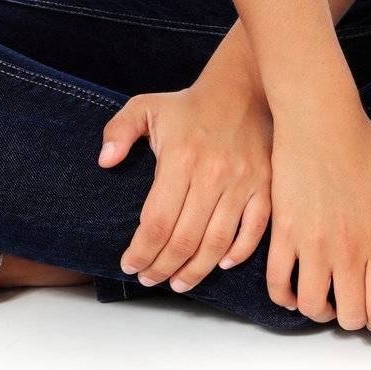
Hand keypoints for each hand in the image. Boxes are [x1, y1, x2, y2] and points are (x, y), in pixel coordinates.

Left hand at [97, 76, 273, 290]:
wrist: (243, 87)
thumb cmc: (190, 104)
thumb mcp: (146, 106)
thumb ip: (119, 130)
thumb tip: (105, 161)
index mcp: (180, 158)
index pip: (156, 223)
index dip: (140, 252)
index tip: (129, 265)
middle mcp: (212, 174)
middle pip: (184, 240)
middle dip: (161, 268)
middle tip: (150, 278)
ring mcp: (242, 181)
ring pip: (217, 243)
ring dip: (195, 271)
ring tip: (178, 282)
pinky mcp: (265, 184)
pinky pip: (255, 230)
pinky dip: (239, 252)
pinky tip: (221, 263)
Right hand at [267, 103, 370, 331]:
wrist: (321, 121)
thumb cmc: (366, 148)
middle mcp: (346, 250)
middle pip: (349, 315)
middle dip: (353, 319)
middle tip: (352, 306)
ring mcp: (312, 243)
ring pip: (311, 306)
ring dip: (319, 311)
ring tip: (325, 299)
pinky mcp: (283, 233)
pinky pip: (277, 282)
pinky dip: (283, 297)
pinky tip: (293, 291)